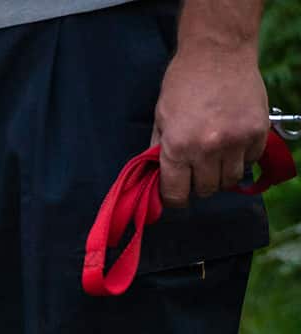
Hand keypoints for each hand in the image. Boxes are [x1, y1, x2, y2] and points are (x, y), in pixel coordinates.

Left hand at [153, 38, 269, 208]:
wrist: (217, 53)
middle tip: (196, 171)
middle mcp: (208, 148)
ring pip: (230, 180)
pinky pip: (251, 160)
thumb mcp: (161, 119)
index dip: (174, 199)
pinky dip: (242, 157)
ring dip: (222, 174)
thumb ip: (160, 151)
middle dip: (199, 185)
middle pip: (207, 190)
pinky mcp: (258, 131)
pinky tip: (233, 143)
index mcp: (178, 147)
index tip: (177, 195)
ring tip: (215, 158)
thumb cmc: (183, 84)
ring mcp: (236, 140)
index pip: (176, 194)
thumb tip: (158, 179)